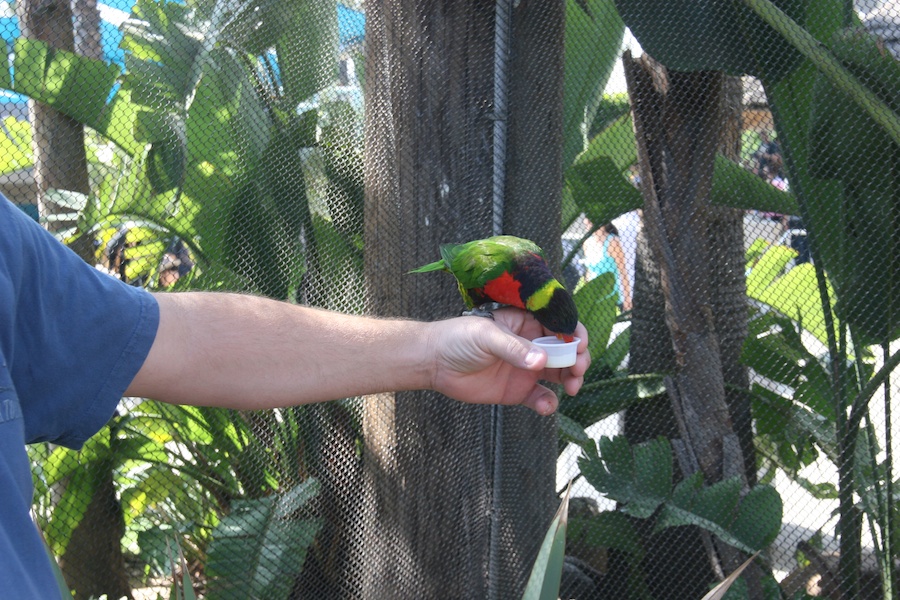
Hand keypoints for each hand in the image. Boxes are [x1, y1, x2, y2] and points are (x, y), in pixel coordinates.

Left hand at [427, 308, 589, 414]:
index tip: (578, 346)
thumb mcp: (485, 336)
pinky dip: (548, 403)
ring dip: (570, 380)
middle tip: (578, 370)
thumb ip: (513, 348)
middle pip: (565, 350)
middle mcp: (530, 343)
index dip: (573, 334)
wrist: (434, 363)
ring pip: (559, 374)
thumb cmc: (458, 338)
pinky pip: (541, 397)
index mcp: (525, 322)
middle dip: (578, 359)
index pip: (558, 324)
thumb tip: (541, 360)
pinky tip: (546, 406)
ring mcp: (526, 368)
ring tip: (570, 388)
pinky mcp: (518, 390)